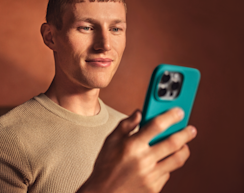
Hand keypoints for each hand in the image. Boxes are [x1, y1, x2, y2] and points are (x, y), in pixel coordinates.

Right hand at [77, 108, 196, 192]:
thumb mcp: (110, 141)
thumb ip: (126, 125)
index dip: (170, 116)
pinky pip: (168, 173)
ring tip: (184, 145)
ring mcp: (150, 175)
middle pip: (173, 143)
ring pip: (176, 159)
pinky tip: (165, 161)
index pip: (156, 126)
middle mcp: (143, 160)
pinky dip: (169, 165)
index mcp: (132, 145)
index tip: (178, 112)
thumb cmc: (105, 166)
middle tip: (191, 129)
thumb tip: (139, 113)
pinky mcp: (154, 187)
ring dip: (184, 150)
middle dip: (185, 133)